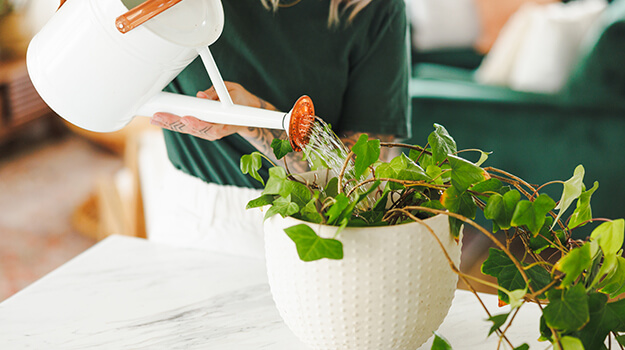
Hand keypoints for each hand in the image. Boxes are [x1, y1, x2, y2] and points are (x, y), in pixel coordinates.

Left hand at [150, 82, 275, 140]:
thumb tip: (200, 95)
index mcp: (225, 124)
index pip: (208, 127)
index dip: (196, 124)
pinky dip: (175, 125)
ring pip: (188, 130)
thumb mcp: (233, 90)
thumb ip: (216, 92)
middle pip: (192, 130)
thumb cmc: (241, 101)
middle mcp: (215, 131)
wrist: (249, 116)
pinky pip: (188, 128)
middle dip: (174, 123)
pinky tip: (162, 120)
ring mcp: (209, 132)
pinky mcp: (204, 130)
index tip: (185, 119)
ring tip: (155, 119)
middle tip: (157, 117)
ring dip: (170, 125)